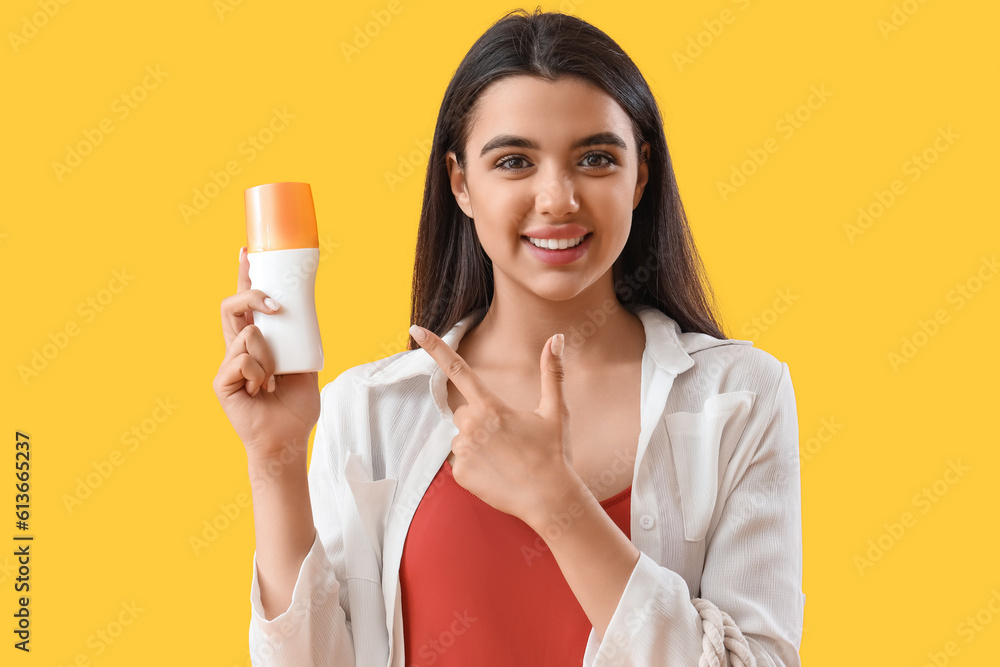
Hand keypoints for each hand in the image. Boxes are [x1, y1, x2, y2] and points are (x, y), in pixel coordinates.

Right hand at [213, 246, 320, 463]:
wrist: (288, 441)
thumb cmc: (296, 407)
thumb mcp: (305, 363)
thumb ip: (299, 338)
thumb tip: (302, 308)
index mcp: (256, 344)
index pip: (245, 304)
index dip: (243, 277)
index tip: (246, 251)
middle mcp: (237, 351)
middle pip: (231, 307)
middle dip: (253, 297)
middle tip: (277, 307)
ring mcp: (227, 366)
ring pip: (247, 335)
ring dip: (269, 355)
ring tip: (274, 380)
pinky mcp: (222, 382)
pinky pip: (243, 361)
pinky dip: (261, 374)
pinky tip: (263, 392)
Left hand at [409, 324, 576, 523]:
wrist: (550, 500)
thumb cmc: (554, 454)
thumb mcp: (555, 411)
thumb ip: (552, 372)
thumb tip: (555, 338)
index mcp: (492, 407)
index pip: (458, 369)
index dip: (436, 347)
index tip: (416, 329)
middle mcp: (472, 426)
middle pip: (464, 412)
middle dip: (481, 421)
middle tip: (508, 439)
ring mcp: (463, 452)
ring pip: (462, 438)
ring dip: (477, 445)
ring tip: (505, 459)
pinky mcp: (459, 474)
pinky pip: (460, 462)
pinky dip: (475, 467)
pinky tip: (497, 474)